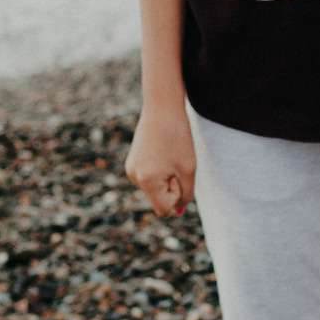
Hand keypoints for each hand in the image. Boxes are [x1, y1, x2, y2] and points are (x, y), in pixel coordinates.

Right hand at [125, 100, 196, 216]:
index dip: (177, 196)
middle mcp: (134, 177)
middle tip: (175, 162)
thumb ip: (186, 194)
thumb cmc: (178, 137)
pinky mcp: (132, 162)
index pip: (164, 209)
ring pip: (154, 189)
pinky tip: (162, 152)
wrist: (162, 107)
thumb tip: (178, 212)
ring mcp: (131, 169)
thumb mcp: (188, 168)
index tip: (178, 174)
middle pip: (158, 200)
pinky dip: (159, 171)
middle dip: (171, 186)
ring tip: (169, 155)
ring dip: (166, 178)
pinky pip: (149, 178)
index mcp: (147, 180)